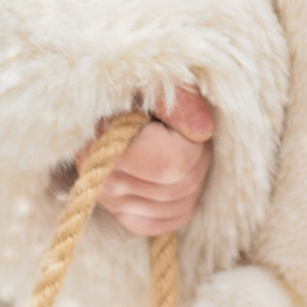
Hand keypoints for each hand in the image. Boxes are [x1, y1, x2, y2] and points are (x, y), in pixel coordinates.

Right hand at [87, 89, 214, 236]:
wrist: (105, 104)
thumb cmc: (134, 87)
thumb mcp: (156, 83)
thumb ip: (180, 102)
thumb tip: (203, 131)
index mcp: (107, 144)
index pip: (173, 165)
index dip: (193, 144)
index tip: (184, 122)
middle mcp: (104, 180)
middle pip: (182, 186)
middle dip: (199, 159)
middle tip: (188, 133)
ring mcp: (111, 202)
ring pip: (180, 206)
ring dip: (194, 177)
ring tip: (180, 148)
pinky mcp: (120, 213)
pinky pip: (165, 223)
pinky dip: (182, 203)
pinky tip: (178, 177)